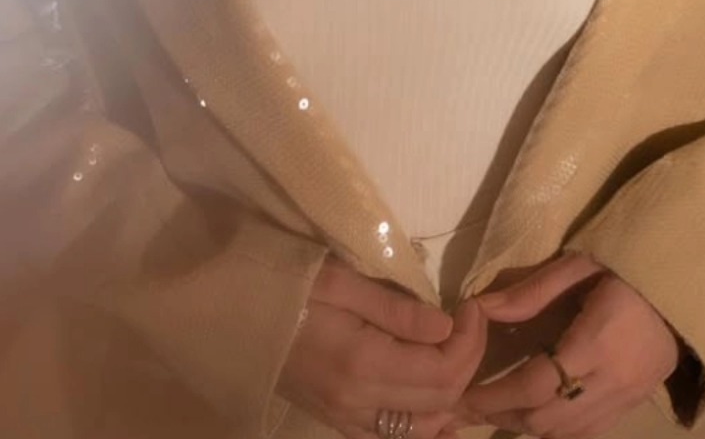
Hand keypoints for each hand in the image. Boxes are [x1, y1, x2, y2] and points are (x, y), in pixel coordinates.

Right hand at [278, 253, 488, 438]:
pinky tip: (436, 404)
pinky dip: (423, 423)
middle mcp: (358, 405)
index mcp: (362, 365)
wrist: (232, 315)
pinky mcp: (337, 422)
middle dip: (467, 363)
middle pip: (440, 402)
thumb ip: (396, 308)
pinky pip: (392, 437)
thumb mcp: (341, 281)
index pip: (442, 371)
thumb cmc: (286, 284)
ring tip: (455, 352)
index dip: (469, 341)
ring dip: (449, 396)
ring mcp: (346, 420)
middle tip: (469, 322)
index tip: (472, 306)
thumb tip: (447, 326)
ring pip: (421, 430)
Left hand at [455, 253, 679, 435]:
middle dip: (505, 414)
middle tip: (472, 404)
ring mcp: (628, 399)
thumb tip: (480, 308)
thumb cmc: (626, 265)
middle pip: (547, 419)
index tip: (463, 397)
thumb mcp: (579, 265)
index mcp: (597, 341)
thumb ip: (531, 292)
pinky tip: (540, 414)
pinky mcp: (637, 405)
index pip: (536, 384)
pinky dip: (559, 431)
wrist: (684, 285)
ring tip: (500, 409)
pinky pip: (590, 433)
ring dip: (529, 426)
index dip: (495, 396)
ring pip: (567, 434)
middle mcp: (613, 380)